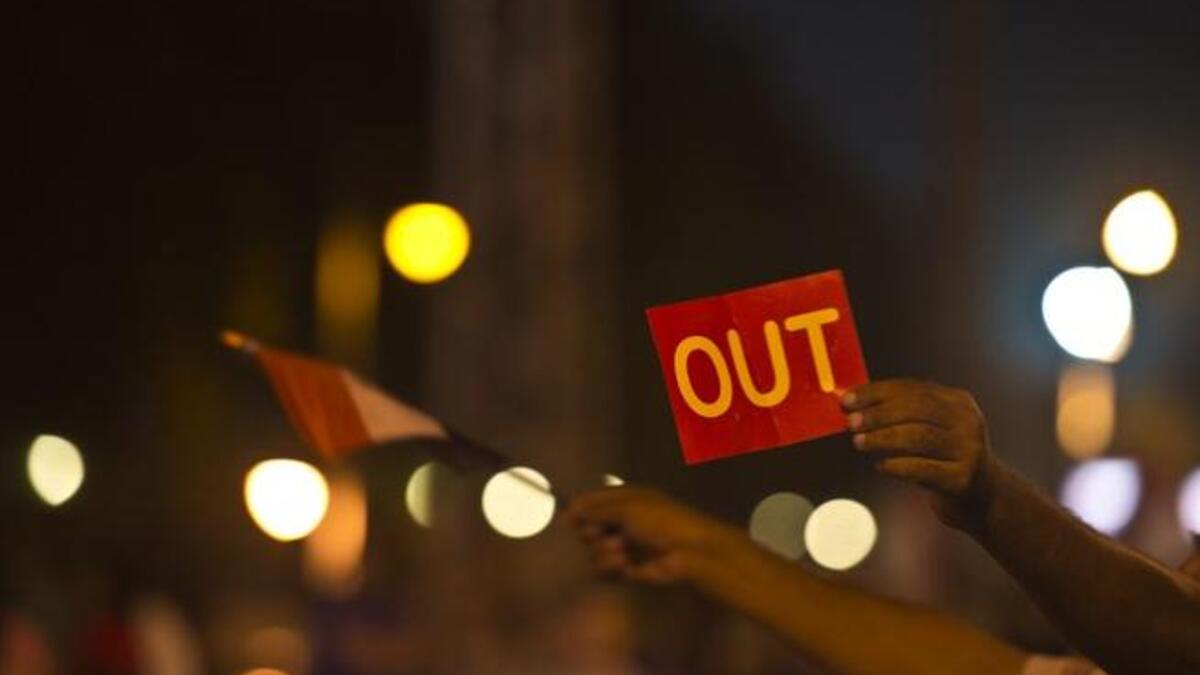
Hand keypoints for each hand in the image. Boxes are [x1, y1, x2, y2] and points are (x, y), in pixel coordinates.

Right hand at [564, 487, 736, 583]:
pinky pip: (605, 571)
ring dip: (603, 553)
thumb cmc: (660, 521)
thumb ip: (596, 510)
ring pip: (595, 552)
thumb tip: (570, 509)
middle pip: (589, 529)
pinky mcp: (627, 569)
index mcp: (625, 500)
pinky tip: (624, 565)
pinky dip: (610, 568)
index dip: (579, 510)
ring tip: (621, 553)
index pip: (593, 502)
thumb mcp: (627, 509)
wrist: (688, 552)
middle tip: (599, 535)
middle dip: (592, 534)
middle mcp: (622, 522)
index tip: (567, 520)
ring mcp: (625, 546)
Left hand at [842, 379, 998, 526]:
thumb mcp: (929, 429)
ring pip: (920, 437)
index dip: (877, 392)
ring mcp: (969, 450)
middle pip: (917, 409)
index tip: (848, 399)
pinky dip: (896, 465)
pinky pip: (923, 468)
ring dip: (883, 438)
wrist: (981, 496)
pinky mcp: (962, 478)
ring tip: (859, 442)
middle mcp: (967, 421)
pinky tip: (881, 466)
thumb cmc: (943, 459)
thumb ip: (898, 415)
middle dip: (879, 414)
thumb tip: (853, 405)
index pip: (912, 388)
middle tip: (852, 422)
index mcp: (957, 401)